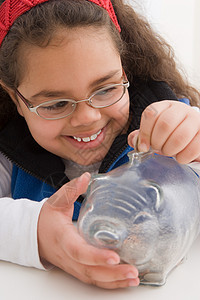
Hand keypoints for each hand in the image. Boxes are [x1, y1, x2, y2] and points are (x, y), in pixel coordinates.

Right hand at [38, 173, 138, 288]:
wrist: (35, 235)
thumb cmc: (46, 219)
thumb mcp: (57, 201)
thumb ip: (71, 189)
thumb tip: (86, 177)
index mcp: (64, 238)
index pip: (79, 251)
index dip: (96, 256)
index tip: (114, 257)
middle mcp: (69, 256)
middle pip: (90, 270)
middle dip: (112, 273)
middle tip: (133, 271)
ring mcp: (73, 265)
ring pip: (93, 279)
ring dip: (114, 281)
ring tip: (134, 278)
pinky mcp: (77, 269)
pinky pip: (93, 280)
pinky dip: (109, 283)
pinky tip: (124, 282)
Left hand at [128, 100, 199, 163]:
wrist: (192, 135)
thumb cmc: (170, 134)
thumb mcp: (153, 132)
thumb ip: (142, 136)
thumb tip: (134, 140)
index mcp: (164, 106)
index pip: (151, 114)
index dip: (144, 133)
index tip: (143, 147)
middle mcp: (181, 109)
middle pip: (164, 125)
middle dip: (158, 143)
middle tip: (158, 149)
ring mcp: (195, 120)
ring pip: (179, 137)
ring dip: (170, 150)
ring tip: (169, 152)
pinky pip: (193, 148)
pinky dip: (183, 157)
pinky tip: (180, 157)